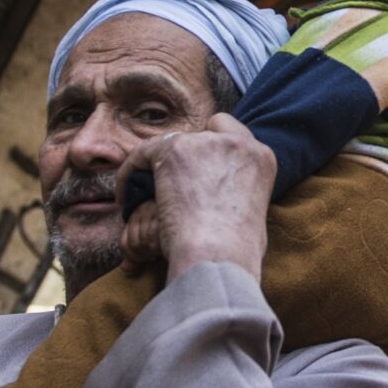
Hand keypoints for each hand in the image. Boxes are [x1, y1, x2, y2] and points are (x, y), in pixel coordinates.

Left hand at [114, 114, 275, 283]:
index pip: (230, 132)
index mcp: (261, 157)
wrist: (217, 255)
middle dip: (187, 154)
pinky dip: (130, 173)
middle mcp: (237, 143)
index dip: (210, 149)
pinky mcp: (175, 150)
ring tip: (143, 193)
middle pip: (201, 132)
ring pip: (170, 142)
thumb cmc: (235, 251)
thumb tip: (219, 199)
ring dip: (159, 164)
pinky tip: (126, 198)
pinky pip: (143, 153)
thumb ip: (240, 192)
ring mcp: (206, 143)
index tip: (195, 169)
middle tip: (171, 183)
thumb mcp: (253, 213)